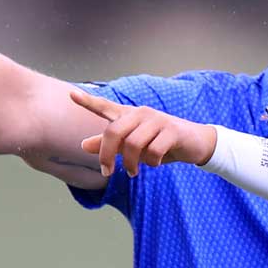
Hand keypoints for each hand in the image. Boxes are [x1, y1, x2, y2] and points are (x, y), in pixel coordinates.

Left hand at [71, 87, 216, 177]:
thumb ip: (110, 144)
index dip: (88, 101)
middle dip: (107, 155)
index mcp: (129, 116)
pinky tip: (155, 164)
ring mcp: (157, 121)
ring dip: (130, 163)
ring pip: (133, 144)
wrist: (196, 143)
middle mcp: (141, 114)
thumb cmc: (161, 143)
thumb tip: (84, 145)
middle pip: (114, 132)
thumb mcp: (134, 145)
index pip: (105, 107)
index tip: (71, 94)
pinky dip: (151, 163)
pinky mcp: (172, 131)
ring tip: (133, 172)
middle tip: (107, 172)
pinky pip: (153, 151)